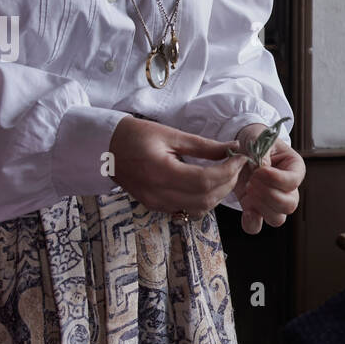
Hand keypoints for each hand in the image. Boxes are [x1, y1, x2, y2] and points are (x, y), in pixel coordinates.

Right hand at [109, 115, 248, 214]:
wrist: (105, 149)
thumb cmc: (135, 135)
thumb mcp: (170, 134)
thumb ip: (203, 146)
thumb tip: (232, 148)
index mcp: (161, 172)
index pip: (205, 180)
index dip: (228, 172)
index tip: (240, 158)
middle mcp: (158, 194)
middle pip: (205, 198)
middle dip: (227, 183)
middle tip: (236, 166)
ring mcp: (156, 204)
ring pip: (199, 208)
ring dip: (217, 194)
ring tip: (224, 174)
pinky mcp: (155, 206)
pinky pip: (187, 209)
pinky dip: (203, 199)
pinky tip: (207, 183)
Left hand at [231, 122, 305, 234]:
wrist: (242, 148)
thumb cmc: (256, 140)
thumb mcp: (260, 139)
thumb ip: (262, 153)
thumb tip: (263, 169)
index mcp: (295, 169)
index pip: (293, 181)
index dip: (276, 179)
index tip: (260, 170)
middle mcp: (288, 190)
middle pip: (289, 204)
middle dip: (269, 194)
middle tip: (253, 180)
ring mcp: (272, 203)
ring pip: (277, 219)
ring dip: (261, 206)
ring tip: (249, 189)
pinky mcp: (256, 210)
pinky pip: (256, 227)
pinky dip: (251, 222)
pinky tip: (246, 209)